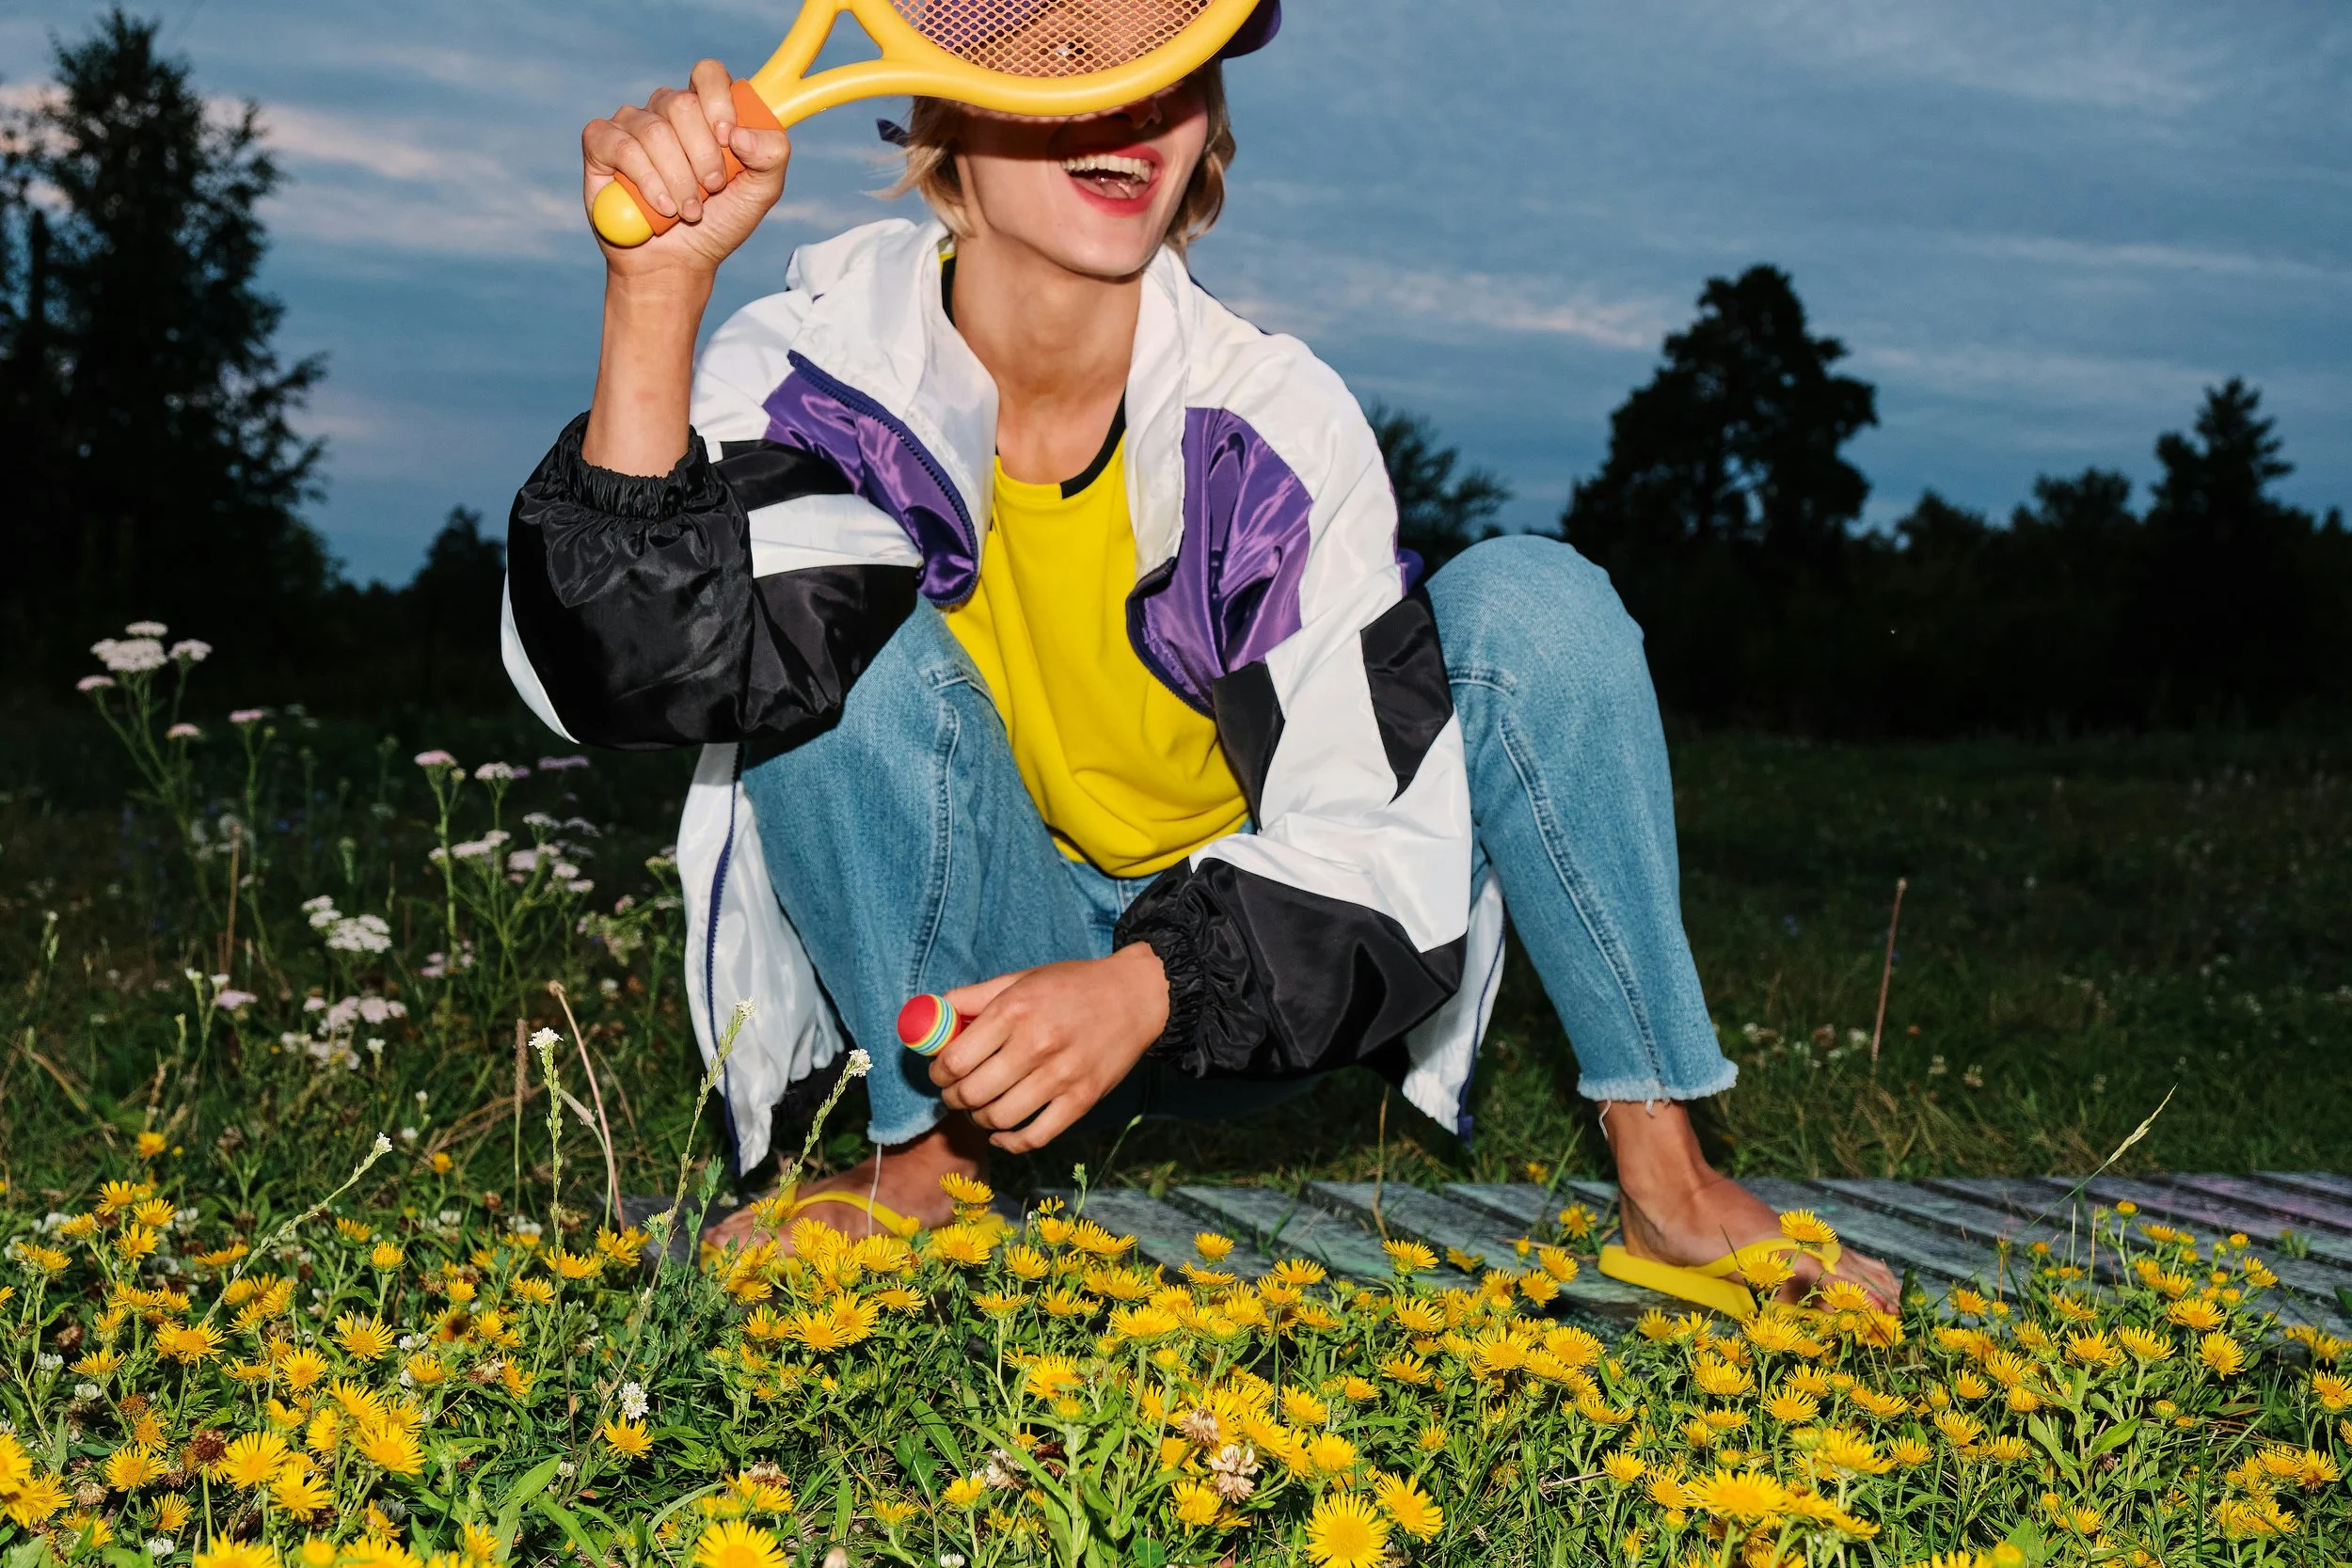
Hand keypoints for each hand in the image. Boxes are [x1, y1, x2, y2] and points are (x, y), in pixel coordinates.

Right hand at [581, 58, 789, 274]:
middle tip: (711, 190)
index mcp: (704, 109)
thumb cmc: (719, 222)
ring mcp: (631, 124)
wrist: (679, 262)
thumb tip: (740, 133)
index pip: (708, 73)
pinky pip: (623, 148)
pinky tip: (660, 207)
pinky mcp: (600, 143)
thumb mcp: (761, 191)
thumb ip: (772, 154)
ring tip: (687, 210)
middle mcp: (665, 109)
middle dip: (703, 156)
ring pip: (655, 132)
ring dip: (678, 180)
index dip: (719, 102)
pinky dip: (647, 182)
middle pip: (682, 104)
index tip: (729, 140)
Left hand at [931, 945, 1169, 1152]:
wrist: (1136, 995)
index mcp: (1014, 1011)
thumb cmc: (1072, 985)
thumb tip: (930, 1015)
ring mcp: (1061, 1076)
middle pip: (971, 1093)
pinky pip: (1034, 1137)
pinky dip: (1010, 1142)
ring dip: (979, 1119)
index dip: (938, 1072)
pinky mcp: (1082, 1100)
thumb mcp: (1020, 978)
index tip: (942, 1071)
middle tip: (956, 1092)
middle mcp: (1036, 1045)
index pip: (955, 1059)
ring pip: (997, 1118)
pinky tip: (1003, 1133)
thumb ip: (972, 997)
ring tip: (980, 1108)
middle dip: (953, 1098)